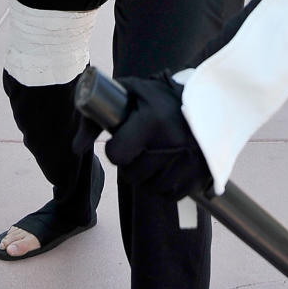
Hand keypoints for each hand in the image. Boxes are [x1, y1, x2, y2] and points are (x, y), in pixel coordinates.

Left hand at [75, 72, 211, 200]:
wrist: (211, 101)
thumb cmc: (161, 96)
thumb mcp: (129, 94)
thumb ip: (97, 116)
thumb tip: (76, 148)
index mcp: (153, 120)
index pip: (116, 155)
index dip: (116, 149)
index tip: (123, 140)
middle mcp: (173, 143)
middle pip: (131, 175)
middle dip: (130, 163)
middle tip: (140, 147)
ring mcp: (189, 162)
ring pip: (149, 188)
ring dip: (146, 176)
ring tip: (154, 156)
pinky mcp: (200, 176)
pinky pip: (170, 195)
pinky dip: (164, 185)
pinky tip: (168, 167)